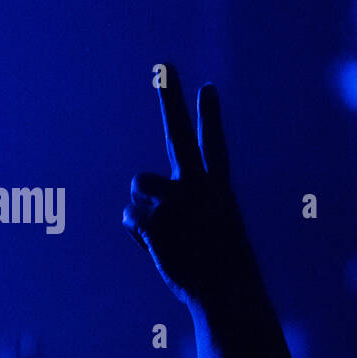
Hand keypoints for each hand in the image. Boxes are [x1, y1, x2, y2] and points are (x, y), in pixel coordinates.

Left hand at [122, 64, 243, 310]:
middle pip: (178, 135)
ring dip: (144, 203)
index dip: (209, 116)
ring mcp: (174, 199)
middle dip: (171, 99)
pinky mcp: (153, 217)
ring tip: (169, 231)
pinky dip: (140, 234)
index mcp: (218, 188)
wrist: (225, 291)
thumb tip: (133, 204)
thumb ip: (176, 209)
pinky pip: (131, 216)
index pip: (213, 145)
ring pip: (140, 184)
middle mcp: (196, 186)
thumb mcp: (209, 233)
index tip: (206, 88)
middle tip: (163, 66)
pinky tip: (162, 247)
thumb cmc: (220, 269)